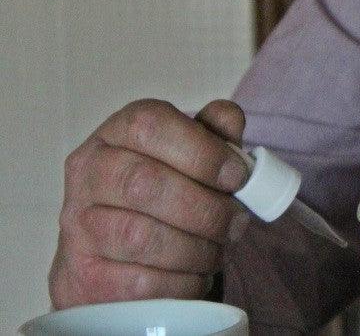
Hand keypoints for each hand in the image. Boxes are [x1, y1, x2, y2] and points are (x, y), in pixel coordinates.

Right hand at [49, 99, 252, 306]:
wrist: (112, 252)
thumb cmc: (163, 191)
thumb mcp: (190, 152)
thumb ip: (213, 133)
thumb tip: (229, 119)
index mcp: (117, 133)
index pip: (151, 126)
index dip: (202, 151)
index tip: (238, 176)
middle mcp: (89, 173)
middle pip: (144, 183)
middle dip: (205, 208)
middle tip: (236, 222)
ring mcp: (78, 226)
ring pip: (140, 237)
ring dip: (195, 249)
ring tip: (217, 251)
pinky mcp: (82, 276)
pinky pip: (138, 283)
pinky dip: (180, 282)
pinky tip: (195, 276)